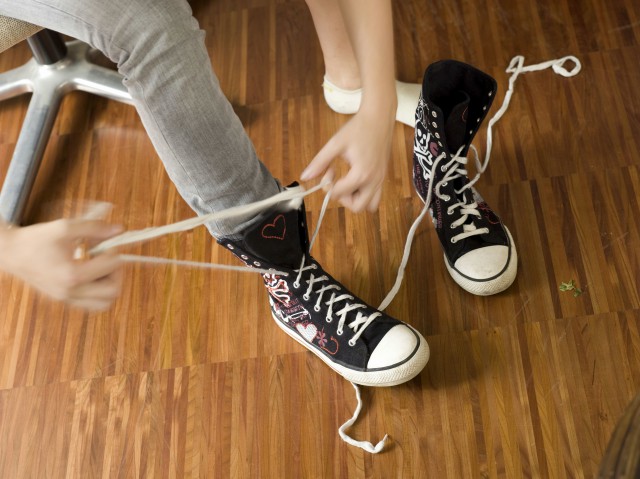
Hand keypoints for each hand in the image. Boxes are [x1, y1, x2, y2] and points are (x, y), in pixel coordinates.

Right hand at [0, 219, 122, 310]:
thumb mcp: (65, 227)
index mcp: (71, 275)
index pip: (111, 267)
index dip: (114, 251)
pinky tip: (92, 274)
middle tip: (108, 257)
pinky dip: (100, 292)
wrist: (11, 253)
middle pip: (113, 291)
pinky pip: (93, 304)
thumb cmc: (35, 240)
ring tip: (101, 267)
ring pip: (105, 303)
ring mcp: (67, 299)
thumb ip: (94, 228)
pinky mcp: (65, 300)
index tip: (106, 243)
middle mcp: (70, 292)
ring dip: (110, 284)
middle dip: (117, 272)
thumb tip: (119, 230)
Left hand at [301, 106, 394, 211]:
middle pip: (357, 207)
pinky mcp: (383, 177)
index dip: (328, 185)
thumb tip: (304, 177)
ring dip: (356, 200)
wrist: (379, 117)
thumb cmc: (358, 128)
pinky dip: (364, 195)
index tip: (328, 170)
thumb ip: (320, 162)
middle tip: (337, 184)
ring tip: (348, 184)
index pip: (339, 194)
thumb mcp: (335, 143)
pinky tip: (356, 180)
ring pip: (370, 206)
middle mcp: (374, 181)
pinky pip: (375, 196)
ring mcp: (381, 180)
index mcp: (361, 173)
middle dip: (343, 199)